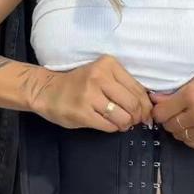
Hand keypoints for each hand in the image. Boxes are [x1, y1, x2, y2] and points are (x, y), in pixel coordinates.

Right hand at [31, 55, 152, 131]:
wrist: (46, 91)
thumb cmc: (78, 84)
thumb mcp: (102, 76)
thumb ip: (123, 86)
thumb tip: (147, 108)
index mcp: (108, 65)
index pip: (138, 89)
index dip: (146, 106)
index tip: (146, 114)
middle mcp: (99, 77)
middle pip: (133, 104)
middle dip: (137, 117)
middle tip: (133, 121)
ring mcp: (90, 95)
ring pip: (123, 117)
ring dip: (125, 124)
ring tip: (120, 123)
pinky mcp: (82, 113)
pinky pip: (109, 126)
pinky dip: (113, 128)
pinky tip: (109, 124)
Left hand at [149, 71, 193, 150]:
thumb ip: (175, 93)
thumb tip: (154, 101)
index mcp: (193, 98)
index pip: (161, 113)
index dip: (159, 110)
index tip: (163, 107)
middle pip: (169, 126)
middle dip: (171, 118)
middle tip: (181, 111)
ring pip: (179, 136)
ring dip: (181, 128)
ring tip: (192, 117)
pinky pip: (191, 143)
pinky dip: (192, 136)